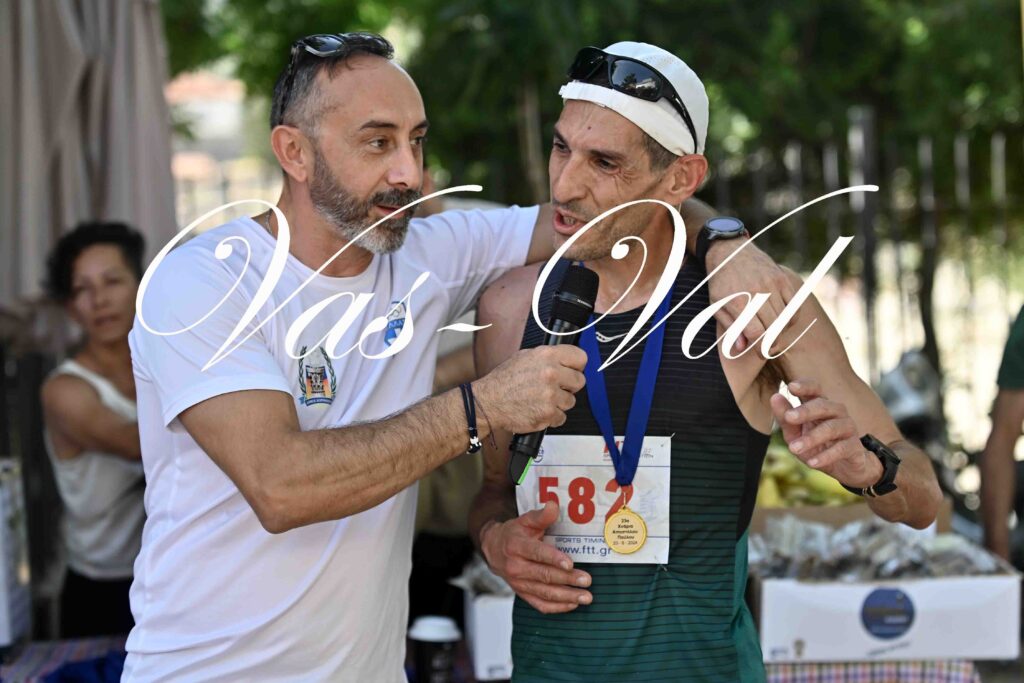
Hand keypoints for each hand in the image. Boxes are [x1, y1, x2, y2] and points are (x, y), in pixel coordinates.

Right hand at [475, 346, 586, 433]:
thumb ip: (548, 358)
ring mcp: (551, 395)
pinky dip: (552, 417)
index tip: (573, 370)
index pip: (580, 358)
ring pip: (571, 401)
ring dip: (559, 403)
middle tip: (556, 388)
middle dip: (569, 386)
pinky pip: (561, 417)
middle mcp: (551, 373)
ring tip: (542, 400)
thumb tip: (565, 361)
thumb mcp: (525, 357)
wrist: (488, 402)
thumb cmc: (504, 381)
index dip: (577, 366)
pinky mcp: (548, 414)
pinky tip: (539, 410)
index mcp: (547, 355)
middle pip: (579, 381)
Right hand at [481, 501, 592, 613]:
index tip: (570, 563)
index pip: (537, 553)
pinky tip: (573, 604)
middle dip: (567, 579)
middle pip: (544, 575)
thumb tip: (554, 505)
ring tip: (586, 597)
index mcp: (517, 546)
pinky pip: (540, 604)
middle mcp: (516, 567)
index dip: (553, 559)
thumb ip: (541, 516)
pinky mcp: (522, 594)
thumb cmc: (515, 533)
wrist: (494, 550)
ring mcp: (518, 583)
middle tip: (587, 580)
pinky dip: (557, 607)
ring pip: (544, 593)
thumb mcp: (525, 520)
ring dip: (566, 596)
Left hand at [706, 238, 795, 354]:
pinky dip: (791, 318)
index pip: (756, 333)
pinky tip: (782, 321)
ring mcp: (772, 285)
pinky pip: (794, 305)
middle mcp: (757, 293)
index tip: (760, 353)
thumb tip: (741, 348)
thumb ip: (730, 327)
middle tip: (767, 348)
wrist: (729, 250)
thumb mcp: (717, 305)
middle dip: (771, 343)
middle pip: (773, 328)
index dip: (760, 348)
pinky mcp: (782, 279)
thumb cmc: (720, 282)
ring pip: (785, 319)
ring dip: (781, 331)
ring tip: (772, 334)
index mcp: (738, 301)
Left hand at [770, 379, 882, 487]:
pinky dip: (826, 456)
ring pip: (831, 428)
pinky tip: (812, 463)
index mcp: (819, 405)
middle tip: (789, 417)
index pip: (815, 389)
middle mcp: (836, 412)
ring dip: (811, 438)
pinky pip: (842, 448)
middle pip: (823, 405)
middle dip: (805, 411)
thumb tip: (774, 397)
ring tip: (793, 448)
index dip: (805, 386)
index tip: (791, 386)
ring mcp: (847, 428)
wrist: (843, 467)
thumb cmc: (816, 445)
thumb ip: (785, 418)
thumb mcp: (795, 434)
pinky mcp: (854, 446)